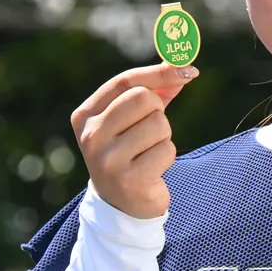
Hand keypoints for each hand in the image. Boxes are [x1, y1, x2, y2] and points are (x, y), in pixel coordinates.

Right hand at [70, 63, 199, 218]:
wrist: (120, 204)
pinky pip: (166, 150)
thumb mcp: (132, 119)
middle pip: (143, 98)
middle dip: (158, 110)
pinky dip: (166, 157)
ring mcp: (108, 160)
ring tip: (148, 153)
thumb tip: (182, 66)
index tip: (186, 69)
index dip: (157, 73)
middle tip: (152, 129)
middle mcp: (91, 136)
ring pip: (159, 124)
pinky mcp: (129, 181)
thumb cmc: (129, 151)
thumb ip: (154, 90)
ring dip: (163, 137)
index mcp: (85, 116)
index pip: (123, 82)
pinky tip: (152, 170)